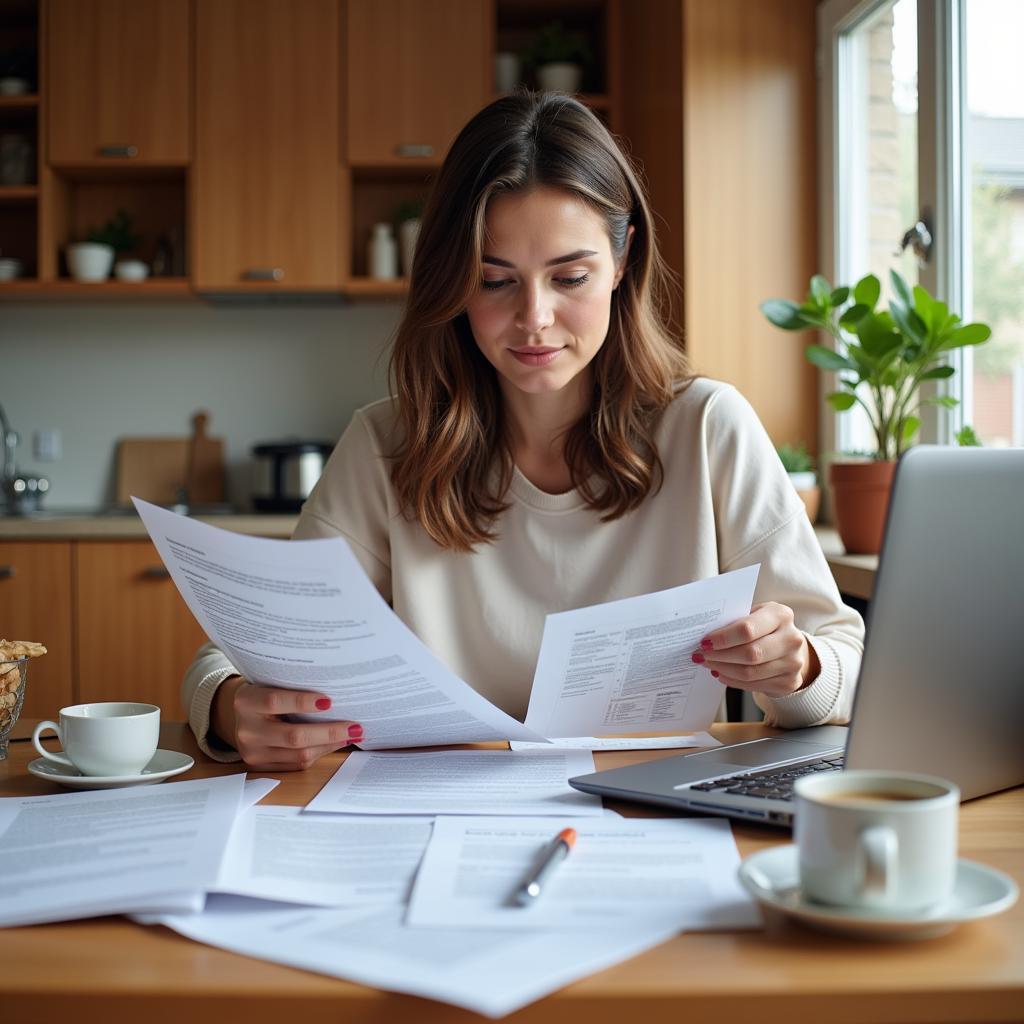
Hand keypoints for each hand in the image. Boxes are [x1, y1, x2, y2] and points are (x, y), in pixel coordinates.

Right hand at [211, 676, 363, 770]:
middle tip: (354, 726)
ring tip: (351, 734)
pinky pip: (297, 765)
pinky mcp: (262, 767)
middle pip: (293, 736)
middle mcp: (247, 730)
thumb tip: (337, 695)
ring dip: (330, 745)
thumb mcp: (270, 684)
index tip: (329, 701)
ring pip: (299, 755)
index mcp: (246, 702)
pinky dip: (320, 753)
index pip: (274, 702)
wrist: (237, 716)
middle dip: (329, 732)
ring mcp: (253, 752)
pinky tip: (334, 743)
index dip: (302, 702)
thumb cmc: (264, 694)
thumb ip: (293, 688)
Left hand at [692, 602, 819, 697]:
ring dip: (723, 669)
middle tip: (701, 655)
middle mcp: (791, 639)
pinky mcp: (789, 682)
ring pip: (749, 673)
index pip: (747, 629)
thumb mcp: (755, 615)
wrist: (792, 648)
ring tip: (708, 663)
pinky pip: (753, 685)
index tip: (704, 642)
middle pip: (749, 654)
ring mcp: (793, 663)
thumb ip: (735, 621)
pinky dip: (732, 680)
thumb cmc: (766, 628)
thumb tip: (704, 635)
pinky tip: (721, 673)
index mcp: (780, 615)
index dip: (722, 638)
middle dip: (719, 656)